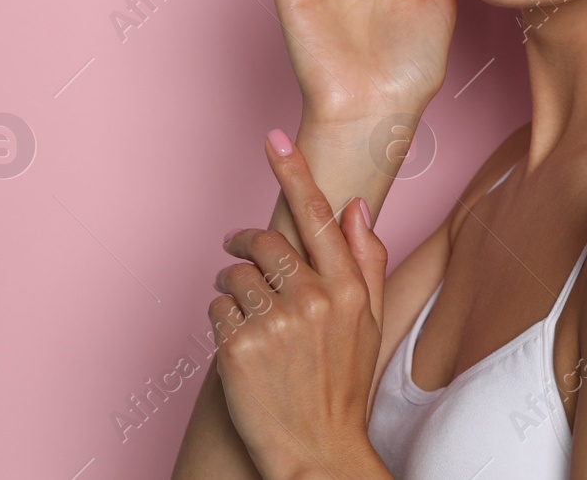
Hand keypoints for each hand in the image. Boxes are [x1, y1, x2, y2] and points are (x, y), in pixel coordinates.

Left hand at [210, 131, 389, 479]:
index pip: (316, 214)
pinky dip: (220, 318)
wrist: (318, 450)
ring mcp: (275, 323)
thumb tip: (355, 206)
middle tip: (239, 251)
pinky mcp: (239, 347)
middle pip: (266, 241)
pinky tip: (238, 340)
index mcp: (348, 287)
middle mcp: (313, 299)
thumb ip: (365, 259)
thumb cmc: (343, 384)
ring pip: (235, 275)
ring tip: (242, 307)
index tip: (274, 138)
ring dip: (231, 284)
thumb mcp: (370, 321)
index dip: (293, 171)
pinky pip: (216, 309)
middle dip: (247, 244)